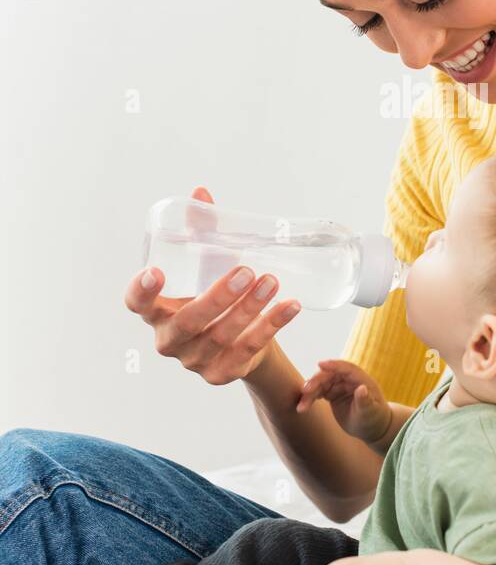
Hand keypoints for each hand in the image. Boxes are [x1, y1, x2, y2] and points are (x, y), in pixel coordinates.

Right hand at [126, 185, 301, 384]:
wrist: (242, 341)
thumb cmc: (213, 293)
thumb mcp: (205, 265)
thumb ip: (200, 231)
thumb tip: (201, 191)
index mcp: (157, 311)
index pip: (136, 304)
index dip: (141, 291)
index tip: (155, 271)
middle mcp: (170, 339)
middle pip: (188, 322)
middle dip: (217, 297)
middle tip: (245, 271)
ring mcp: (195, 361)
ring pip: (221, 336)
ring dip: (250, 308)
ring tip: (272, 281)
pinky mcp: (223, 373)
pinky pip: (249, 350)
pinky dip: (271, 326)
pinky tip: (290, 306)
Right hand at [296, 358, 391, 444]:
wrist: (371, 427)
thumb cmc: (374, 418)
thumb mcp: (370, 412)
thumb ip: (365, 401)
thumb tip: (362, 389)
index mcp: (361, 379)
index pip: (346, 368)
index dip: (334, 365)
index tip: (320, 364)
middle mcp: (348, 380)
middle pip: (329, 375)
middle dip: (316, 381)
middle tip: (305, 391)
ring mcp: (339, 386)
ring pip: (321, 384)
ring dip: (309, 393)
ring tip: (301, 407)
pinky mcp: (332, 393)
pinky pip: (318, 393)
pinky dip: (309, 399)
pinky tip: (302, 407)